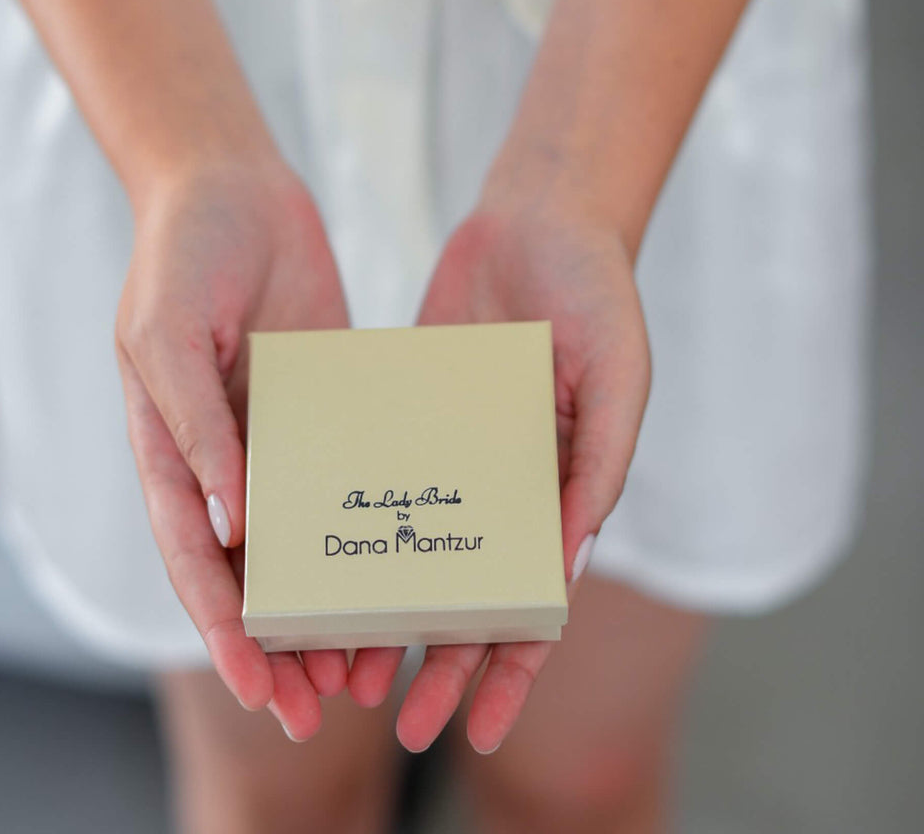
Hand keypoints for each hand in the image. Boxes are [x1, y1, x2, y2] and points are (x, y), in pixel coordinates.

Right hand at [115, 155, 349, 740]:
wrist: (233, 185)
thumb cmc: (182, 254)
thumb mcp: (168, 335)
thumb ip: (192, 427)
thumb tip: (226, 525)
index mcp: (172, 450)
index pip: (195, 560)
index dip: (224, 629)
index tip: (263, 688)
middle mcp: (226, 454)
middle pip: (252, 569)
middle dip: (282, 640)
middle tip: (323, 708)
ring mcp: (280, 431)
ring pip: (307, 535)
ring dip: (332, 599)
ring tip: (371, 661)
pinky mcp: (327, 403)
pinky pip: (350, 472)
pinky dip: (367, 523)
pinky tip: (405, 559)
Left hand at [348, 169, 650, 752]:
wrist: (540, 217)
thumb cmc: (599, 296)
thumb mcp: (621, 379)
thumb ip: (600, 468)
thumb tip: (564, 564)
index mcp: (560, 491)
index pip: (534, 601)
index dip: (511, 669)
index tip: (478, 725)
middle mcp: (500, 484)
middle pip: (466, 594)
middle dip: (438, 661)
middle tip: (396, 718)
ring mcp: (451, 452)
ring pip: (411, 550)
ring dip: (385, 609)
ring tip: (345, 663)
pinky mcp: (407, 412)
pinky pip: (377, 477)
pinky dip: (356, 523)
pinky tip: (321, 561)